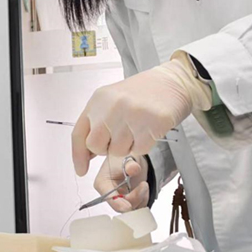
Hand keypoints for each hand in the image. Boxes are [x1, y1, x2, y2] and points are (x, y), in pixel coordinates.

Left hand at [72, 57, 210, 175]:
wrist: (173, 81)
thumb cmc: (141, 94)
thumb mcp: (111, 102)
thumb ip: (97, 124)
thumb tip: (87, 154)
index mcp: (98, 100)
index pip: (79, 134)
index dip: (78, 155)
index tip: (81, 170)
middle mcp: (111, 106)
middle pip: (96, 146)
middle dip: (106, 149)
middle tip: (120, 138)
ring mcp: (132, 114)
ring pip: (118, 151)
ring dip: (128, 146)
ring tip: (137, 129)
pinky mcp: (153, 122)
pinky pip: (139, 150)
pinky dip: (143, 145)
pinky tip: (148, 130)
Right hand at [94, 155, 148, 212]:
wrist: (133, 160)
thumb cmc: (124, 158)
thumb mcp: (127, 158)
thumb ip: (130, 164)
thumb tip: (133, 169)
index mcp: (102, 184)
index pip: (108, 198)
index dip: (118, 203)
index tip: (128, 205)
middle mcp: (109, 195)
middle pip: (121, 206)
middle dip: (135, 197)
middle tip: (143, 185)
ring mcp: (119, 200)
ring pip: (131, 208)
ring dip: (141, 197)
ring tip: (144, 184)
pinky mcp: (128, 202)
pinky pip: (138, 207)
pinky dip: (144, 199)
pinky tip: (143, 190)